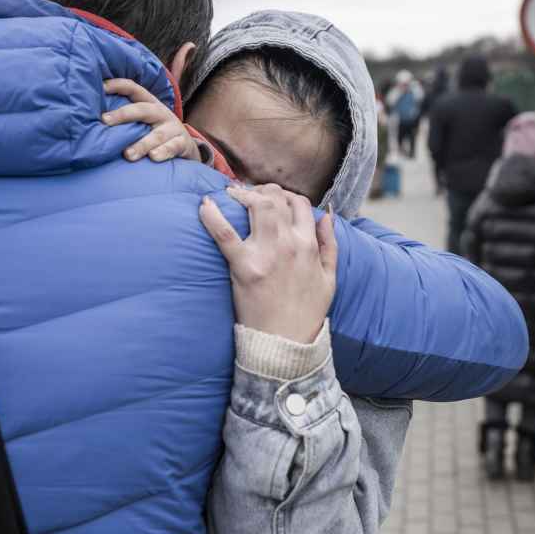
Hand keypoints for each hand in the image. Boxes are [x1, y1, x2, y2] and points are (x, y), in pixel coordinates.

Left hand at [103, 79, 203, 163]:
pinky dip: (163, 152)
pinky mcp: (182, 143)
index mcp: (149, 104)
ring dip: (141, 144)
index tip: (101, 86)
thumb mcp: (144, 121)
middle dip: (123, 114)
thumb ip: (126, 119)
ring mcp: (173, 128)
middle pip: (142, 109)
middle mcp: (161, 113)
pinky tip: (153, 157)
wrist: (186, 148)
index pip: (134, 89)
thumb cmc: (156, 134)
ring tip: (128, 155)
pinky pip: (173, 147)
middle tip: (104, 120)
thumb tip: (94, 121)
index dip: (118, 85)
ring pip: (157, 134)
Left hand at [199, 184, 336, 344]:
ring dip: (242, 194)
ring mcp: (265, 253)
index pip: (300, 203)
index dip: (286, 195)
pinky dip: (212, 216)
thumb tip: (327, 215)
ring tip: (231, 194)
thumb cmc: (306, 312)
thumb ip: (330, 244)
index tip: (274, 198)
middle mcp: (289, 244)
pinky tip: (204, 205)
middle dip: (262, 190)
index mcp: (309, 245)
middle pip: (275, 198)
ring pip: (256, 206)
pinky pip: (225, 234)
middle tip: (250, 193)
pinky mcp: (243, 267)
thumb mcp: (329, 278)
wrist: (285, 343)